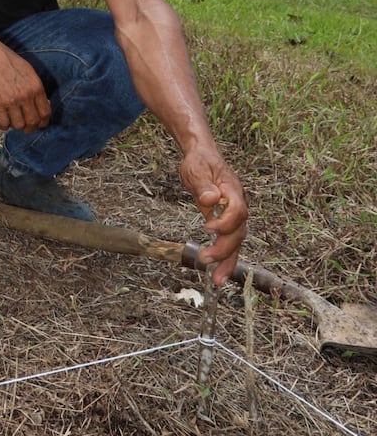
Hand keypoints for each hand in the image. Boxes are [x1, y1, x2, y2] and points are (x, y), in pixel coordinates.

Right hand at [0, 37, 50, 134]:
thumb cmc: (8, 61)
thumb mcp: (28, 71)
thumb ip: (35, 88)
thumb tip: (39, 103)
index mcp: (36, 87)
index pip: (45, 112)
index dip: (43, 122)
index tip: (40, 124)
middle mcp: (26, 96)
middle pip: (33, 122)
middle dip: (30, 128)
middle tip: (26, 128)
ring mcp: (11, 101)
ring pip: (18, 125)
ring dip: (16, 126)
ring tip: (13, 122)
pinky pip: (3, 123)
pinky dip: (3, 126)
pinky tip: (2, 122)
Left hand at [179, 146, 248, 284]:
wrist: (202, 156)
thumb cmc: (200, 161)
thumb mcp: (196, 169)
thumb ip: (203, 185)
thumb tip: (211, 199)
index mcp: (233, 190)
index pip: (238, 210)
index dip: (225, 222)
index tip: (207, 228)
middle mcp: (238, 204)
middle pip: (239, 231)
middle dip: (225, 249)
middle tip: (206, 260)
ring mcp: (234, 214)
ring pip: (237, 240)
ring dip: (228, 260)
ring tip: (217, 280)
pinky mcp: (226, 221)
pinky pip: (229, 241)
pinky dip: (225, 257)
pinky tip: (217, 272)